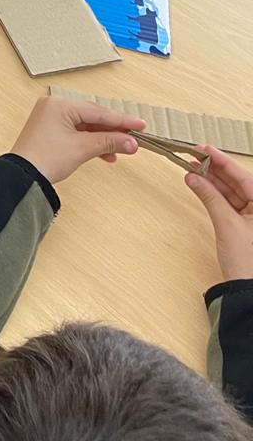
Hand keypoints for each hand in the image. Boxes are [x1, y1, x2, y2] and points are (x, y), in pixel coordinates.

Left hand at [10, 95, 143, 185]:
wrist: (23, 176)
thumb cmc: (46, 159)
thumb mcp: (82, 148)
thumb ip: (109, 142)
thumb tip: (131, 142)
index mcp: (60, 104)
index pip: (97, 111)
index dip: (121, 120)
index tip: (140, 125)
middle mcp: (54, 107)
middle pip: (92, 117)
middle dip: (113, 130)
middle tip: (133, 138)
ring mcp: (51, 118)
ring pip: (85, 126)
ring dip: (103, 138)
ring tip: (121, 150)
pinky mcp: (50, 131)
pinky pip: (76, 132)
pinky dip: (90, 142)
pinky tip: (105, 155)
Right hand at [187, 148, 252, 281]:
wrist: (247, 291)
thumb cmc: (247, 262)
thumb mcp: (227, 224)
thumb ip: (209, 197)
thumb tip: (194, 176)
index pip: (243, 176)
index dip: (222, 160)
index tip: (204, 148)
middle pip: (238, 182)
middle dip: (215, 170)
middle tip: (194, 157)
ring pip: (232, 192)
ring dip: (213, 182)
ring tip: (192, 170)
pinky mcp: (245, 226)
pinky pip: (229, 204)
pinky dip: (214, 196)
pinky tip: (200, 187)